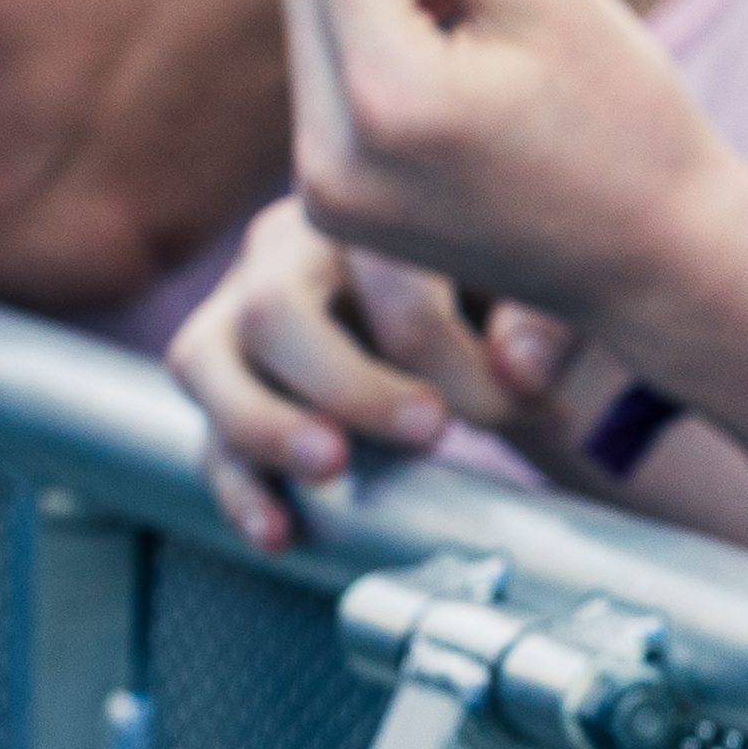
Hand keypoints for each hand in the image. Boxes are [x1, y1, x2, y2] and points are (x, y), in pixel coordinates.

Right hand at [168, 200, 602, 549]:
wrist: (471, 316)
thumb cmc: (501, 291)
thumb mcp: (538, 291)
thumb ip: (542, 320)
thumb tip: (521, 370)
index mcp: (365, 215)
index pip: (383, 273)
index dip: (454, 352)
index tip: (528, 406)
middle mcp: (286, 253)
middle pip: (273, 310)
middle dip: (349, 384)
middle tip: (431, 430)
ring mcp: (237, 314)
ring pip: (205, 362)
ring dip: (267, 426)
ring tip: (331, 467)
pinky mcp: (227, 385)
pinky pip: (207, 437)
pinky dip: (241, 490)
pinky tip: (281, 532)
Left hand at [279, 0, 737, 341]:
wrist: (659, 259)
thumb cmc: (622, 114)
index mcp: (388, 102)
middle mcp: (333, 162)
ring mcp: (326, 199)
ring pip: (317, 37)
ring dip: (385, 5)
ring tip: (486, 11)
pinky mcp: (333, 215)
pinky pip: (329, 98)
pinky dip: (384, 64)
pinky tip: (466, 69)